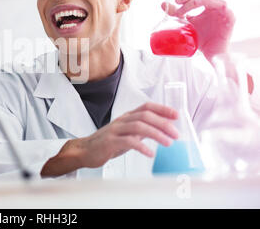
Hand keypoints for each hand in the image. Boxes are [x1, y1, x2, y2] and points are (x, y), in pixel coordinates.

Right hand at [40, 102, 178, 176]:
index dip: (162, 109)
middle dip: (163, 123)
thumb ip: (140, 130)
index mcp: (126, 117)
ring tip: (168, 143)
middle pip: (145, 115)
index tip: (176, 115)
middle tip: (175, 134)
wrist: (85, 151)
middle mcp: (122, 121)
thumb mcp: (126, 134)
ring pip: (138, 126)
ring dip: (156, 134)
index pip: (146, 107)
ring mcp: (115, 130)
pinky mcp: (110, 141)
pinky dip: (142, 147)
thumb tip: (160, 129)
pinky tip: (150, 153)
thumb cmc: (106, 143)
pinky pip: (128, 141)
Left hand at [161, 0, 234, 60]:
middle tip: (177, 3)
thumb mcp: (187, 25)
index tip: (175, 2)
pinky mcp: (230, 16)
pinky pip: (221, 6)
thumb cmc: (202, 40)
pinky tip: (198, 14)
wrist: (212, 54)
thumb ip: (177, 14)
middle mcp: (215, 7)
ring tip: (182, 12)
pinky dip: (209, 6)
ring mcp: (223, 11)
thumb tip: (164, 4)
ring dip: (193, 3)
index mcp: (208, 7)